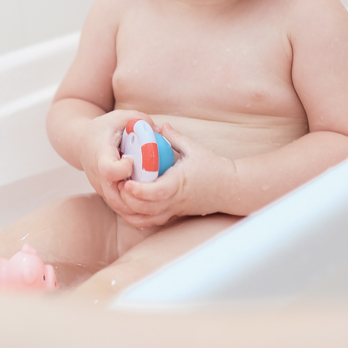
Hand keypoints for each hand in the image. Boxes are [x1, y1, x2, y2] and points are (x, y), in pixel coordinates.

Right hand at [76, 109, 157, 216]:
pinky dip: (134, 206)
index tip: (132, 161)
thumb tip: (163, 133)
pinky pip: (120, 206)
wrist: (81, 142)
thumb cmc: (104, 128)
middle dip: (136, 195)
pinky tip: (148, 199)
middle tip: (150, 184)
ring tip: (153, 193)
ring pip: (119, 206)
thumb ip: (142, 121)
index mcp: (101, 155)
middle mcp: (98, 175)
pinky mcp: (106, 194)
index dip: (123, 169)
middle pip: (115, 196)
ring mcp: (101, 188)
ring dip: (137, 204)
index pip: (108, 170)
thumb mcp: (122, 117)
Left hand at [117, 122, 236, 227]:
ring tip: (120, 196)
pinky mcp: (175, 214)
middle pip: (147, 209)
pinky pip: (154, 221)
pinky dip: (140, 218)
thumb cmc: (213, 167)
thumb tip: (159, 126)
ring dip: (131, 211)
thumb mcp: (194, 148)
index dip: (138, 190)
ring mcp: (175, 209)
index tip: (126, 182)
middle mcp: (175, 200)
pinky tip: (130, 209)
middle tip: (116, 186)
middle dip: (128, 200)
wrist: (230, 189)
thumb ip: (175, 137)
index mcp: (178, 184)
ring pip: (148, 219)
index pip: (156, 192)